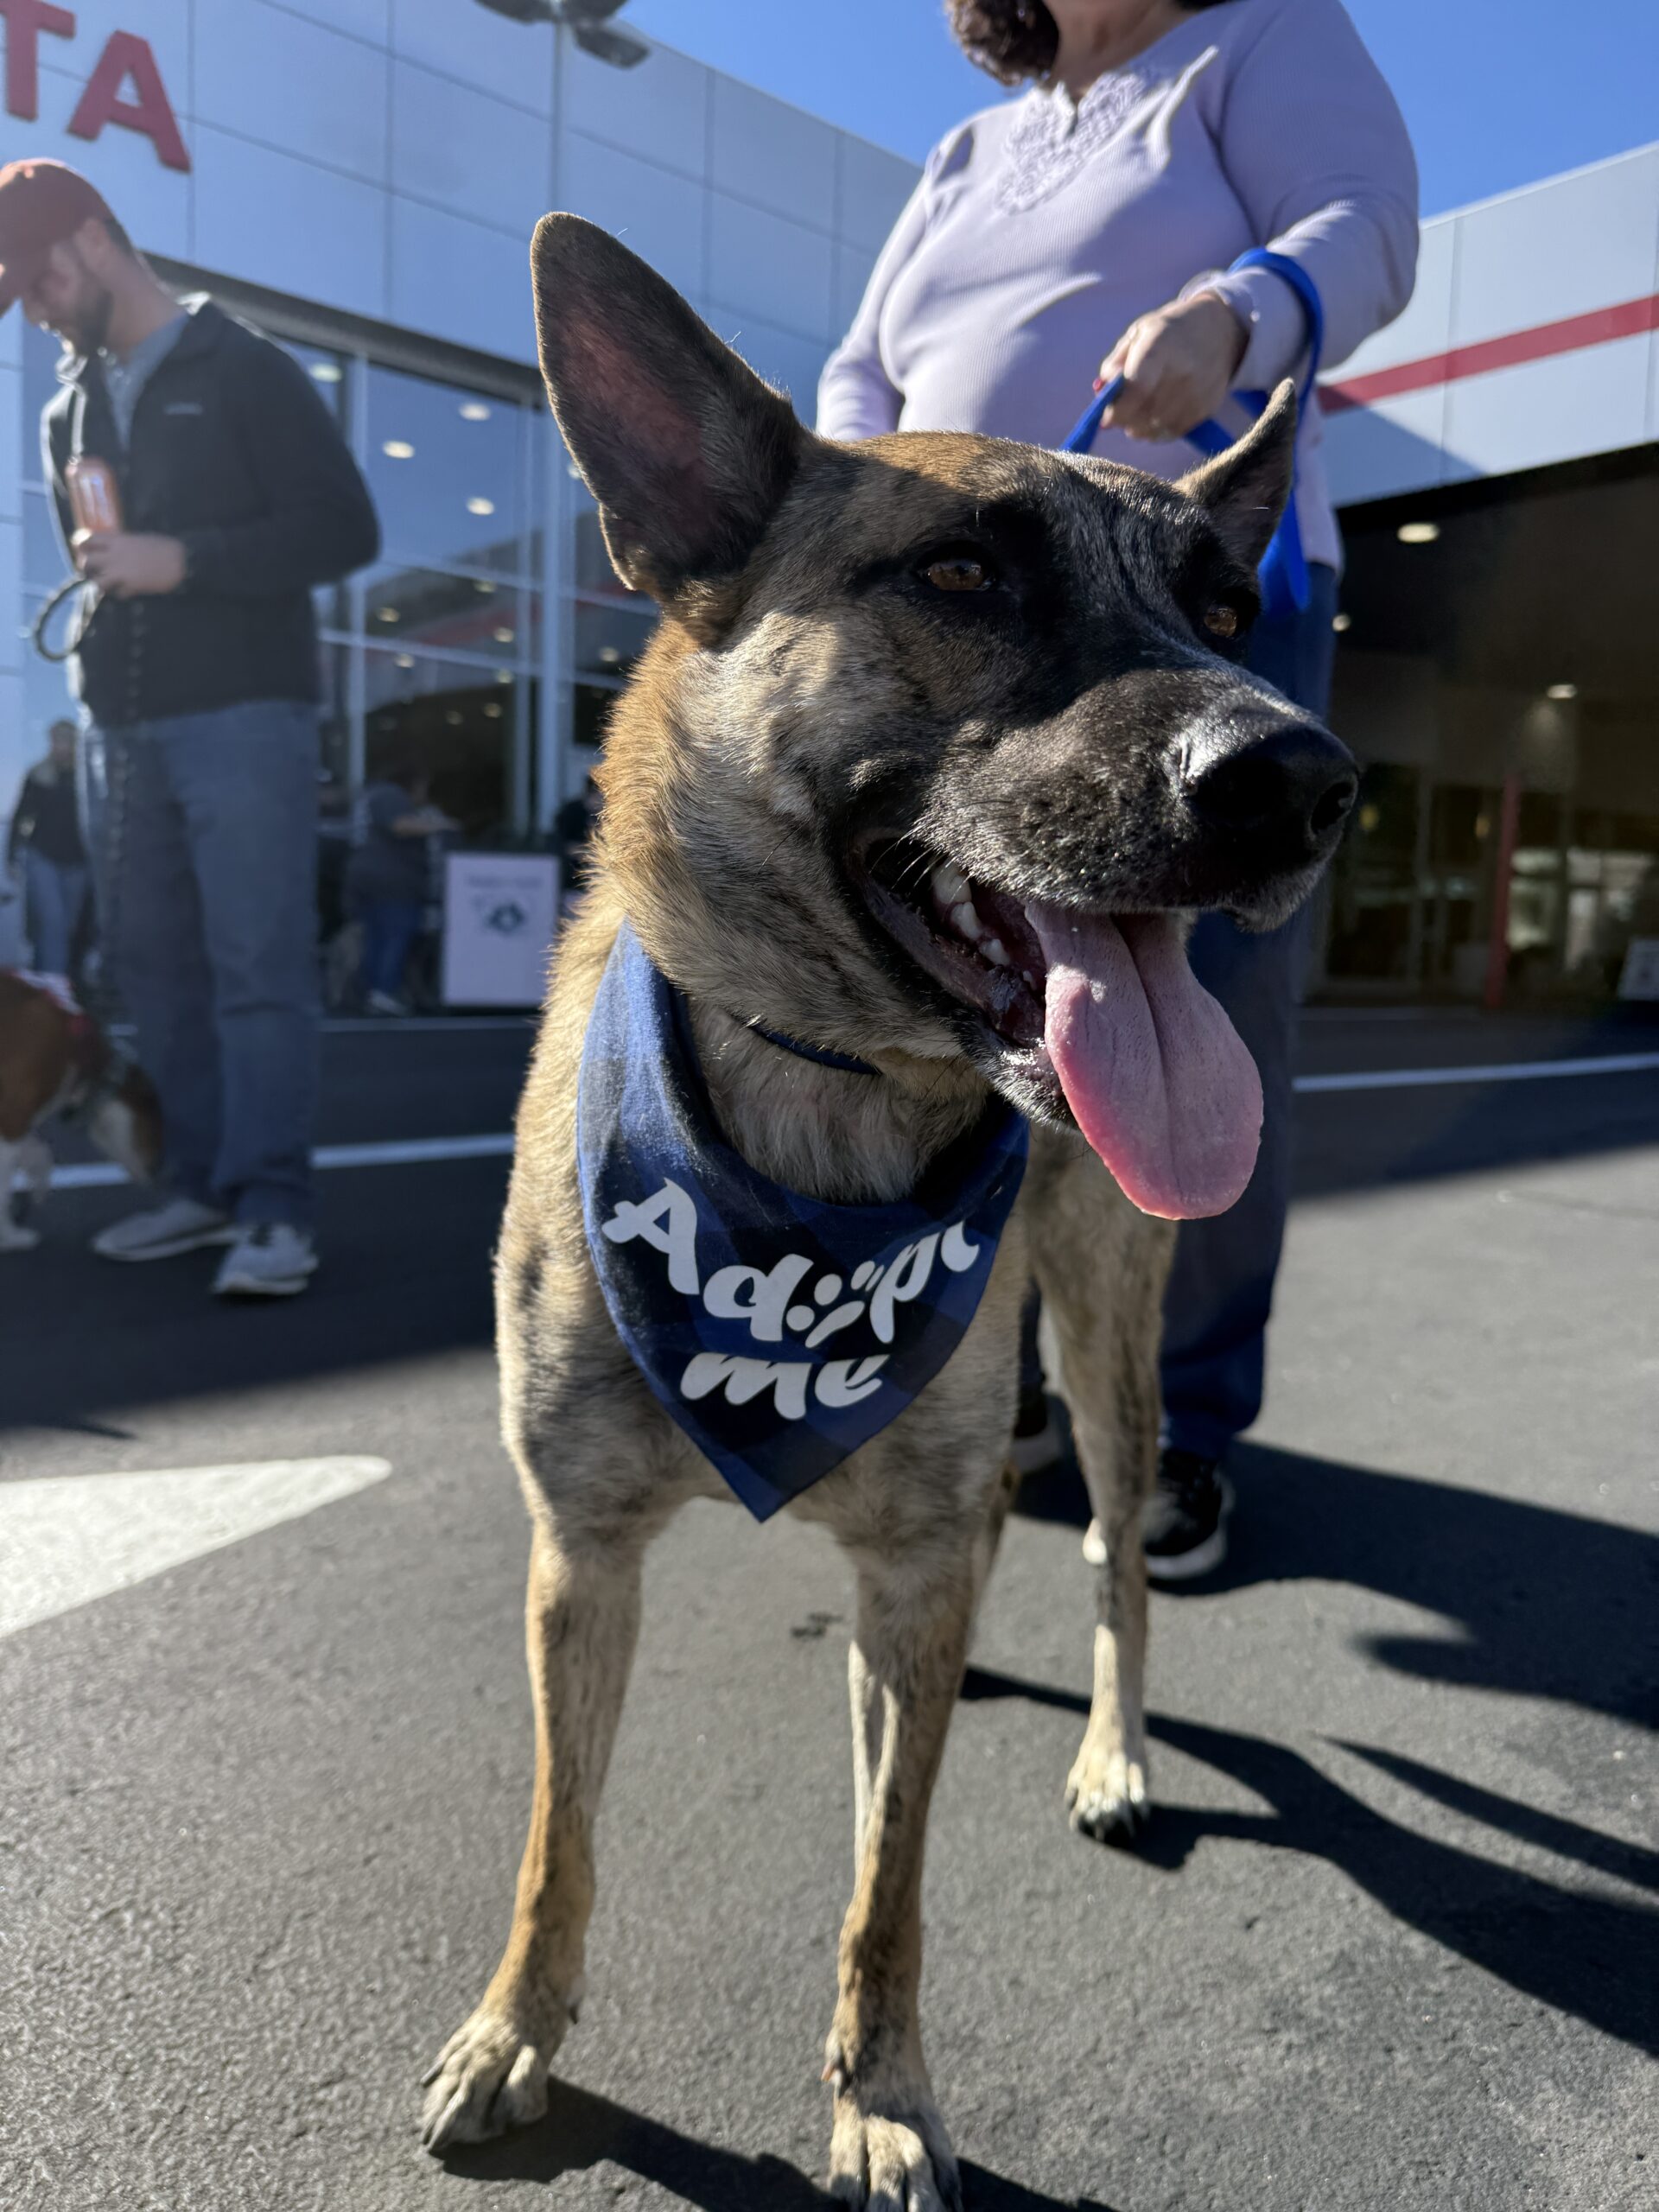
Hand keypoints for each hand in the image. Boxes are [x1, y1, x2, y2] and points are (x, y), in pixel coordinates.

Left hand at [74, 530, 186, 597]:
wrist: (180, 561)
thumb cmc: (164, 546)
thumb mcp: (140, 538)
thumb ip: (125, 543)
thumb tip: (117, 546)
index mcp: (118, 540)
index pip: (89, 539)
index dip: (82, 545)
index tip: (82, 549)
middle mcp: (115, 555)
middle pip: (87, 562)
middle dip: (86, 568)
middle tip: (92, 571)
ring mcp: (122, 572)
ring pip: (97, 581)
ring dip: (100, 584)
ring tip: (107, 585)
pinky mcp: (131, 587)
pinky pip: (117, 594)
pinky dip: (120, 594)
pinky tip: (126, 593)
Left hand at [1096, 291, 1247, 443]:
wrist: (1219, 331)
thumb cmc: (1168, 333)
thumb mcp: (1138, 335)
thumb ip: (1115, 363)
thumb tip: (1102, 393)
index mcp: (1161, 345)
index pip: (1137, 389)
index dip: (1117, 410)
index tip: (1106, 417)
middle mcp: (1183, 370)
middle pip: (1144, 414)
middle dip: (1125, 419)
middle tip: (1122, 410)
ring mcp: (1198, 391)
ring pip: (1155, 428)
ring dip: (1140, 426)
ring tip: (1140, 408)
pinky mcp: (1206, 408)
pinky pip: (1172, 432)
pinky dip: (1157, 429)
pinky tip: (1157, 413)